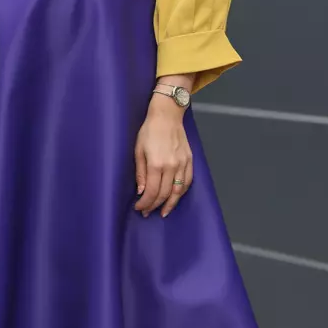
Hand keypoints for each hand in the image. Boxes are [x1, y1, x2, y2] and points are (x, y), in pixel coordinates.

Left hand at [133, 94, 192, 217]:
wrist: (167, 116)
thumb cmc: (149, 131)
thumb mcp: (138, 150)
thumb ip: (140, 173)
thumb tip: (141, 191)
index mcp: (156, 164)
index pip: (151, 192)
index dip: (145, 203)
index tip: (139, 208)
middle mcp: (170, 166)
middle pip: (164, 194)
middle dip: (154, 205)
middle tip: (147, 212)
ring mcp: (182, 164)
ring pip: (178, 191)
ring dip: (170, 204)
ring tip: (163, 211)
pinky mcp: (189, 160)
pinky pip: (187, 181)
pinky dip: (182, 192)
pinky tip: (176, 197)